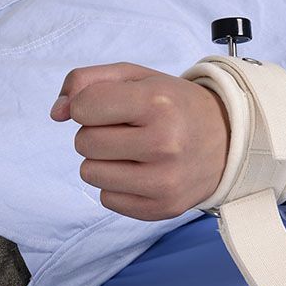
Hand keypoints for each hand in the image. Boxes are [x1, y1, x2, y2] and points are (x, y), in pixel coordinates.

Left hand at [50, 62, 228, 220]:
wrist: (229, 141)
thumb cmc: (176, 105)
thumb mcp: (137, 77)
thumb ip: (87, 81)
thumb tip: (56, 113)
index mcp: (157, 102)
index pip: (83, 108)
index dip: (89, 106)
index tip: (113, 107)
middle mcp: (164, 143)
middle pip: (84, 143)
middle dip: (97, 134)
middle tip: (127, 131)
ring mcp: (164, 180)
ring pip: (90, 173)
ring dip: (103, 161)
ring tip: (132, 152)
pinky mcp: (163, 208)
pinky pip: (107, 199)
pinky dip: (117, 186)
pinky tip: (141, 173)